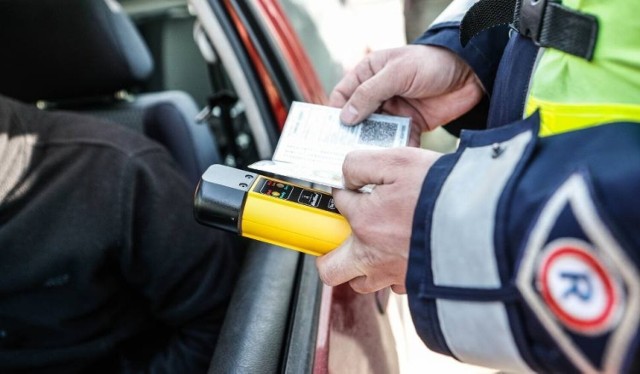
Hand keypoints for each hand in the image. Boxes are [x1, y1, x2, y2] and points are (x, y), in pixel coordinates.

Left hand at [316, 147, 440, 293]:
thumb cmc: (442, 192)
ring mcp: (394, 275)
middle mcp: (373, 255)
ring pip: (362, 282)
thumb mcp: (398, 161)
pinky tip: (406, 255)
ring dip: (362, 268)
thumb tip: (346, 175)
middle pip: (332, 269)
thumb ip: (361, 164)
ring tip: (376, 247)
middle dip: (330, 255)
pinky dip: (394, 274)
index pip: (340, 203)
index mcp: (365, 221)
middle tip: (341, 238)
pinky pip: (395, 287)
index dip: (347, 190)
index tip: (358, 187)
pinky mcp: (417, 286)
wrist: (485, 224)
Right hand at [329, 45, 483, 145]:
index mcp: (368, 74)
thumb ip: (370, 93)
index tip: (330, 133)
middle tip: (344, 153)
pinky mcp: (409, 124)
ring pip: (375, 132)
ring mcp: (393, 110)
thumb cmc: (432, 62)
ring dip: (372, 144)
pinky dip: (393, 149)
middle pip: (356, 118)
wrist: (471, 73)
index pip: (342, 96)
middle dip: (351, 134)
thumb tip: (346, 117)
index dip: (335, 114)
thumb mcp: (397, 72)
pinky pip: (396, 140)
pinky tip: (390, 158)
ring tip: (367, 159)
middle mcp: (377, 93)